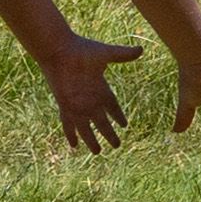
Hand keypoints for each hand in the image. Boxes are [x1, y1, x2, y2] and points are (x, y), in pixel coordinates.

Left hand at [45, 37, 141, 154]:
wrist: (59, 50)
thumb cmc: (82, 50)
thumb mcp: (106, 54)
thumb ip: (123, 55)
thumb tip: (141, 50)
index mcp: (101, 88)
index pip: (113, 106)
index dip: (118, 115)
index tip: (124, 124)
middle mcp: (90, 99)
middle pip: (102, 122)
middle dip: (109, 134)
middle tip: (117, 145)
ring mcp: (78, 104)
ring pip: (87, 127)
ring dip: (91, 140)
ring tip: (97, 152)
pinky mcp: (66, 106)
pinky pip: (69, 125)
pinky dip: (71, 135)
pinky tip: (74, 145)